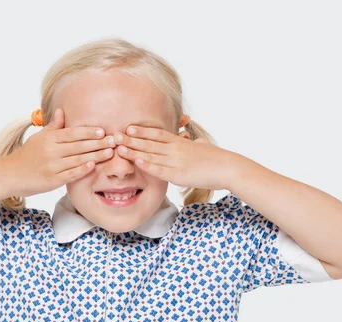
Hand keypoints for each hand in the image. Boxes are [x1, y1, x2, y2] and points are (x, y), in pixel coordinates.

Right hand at [7, 108, 115, 196]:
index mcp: (48, 139)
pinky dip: (83, 169)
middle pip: (79, 146)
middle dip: (98, 143)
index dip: (88, 132)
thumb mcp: (39, 138)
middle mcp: (51, 151)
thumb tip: (62, 111)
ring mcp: (52, 166)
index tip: (102, 130)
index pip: (72, 133)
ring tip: (110, 152)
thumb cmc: (27, 155)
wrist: (12, 174)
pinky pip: (71, 174)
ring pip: (78, 159)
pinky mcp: (53, 180)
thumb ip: (53, 126)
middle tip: (113, 140)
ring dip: (96, 155)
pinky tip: (94, 165)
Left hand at [112, 125, 238, 190]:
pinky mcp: (178, 174)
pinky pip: (160, 169)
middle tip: (114, 136)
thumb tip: (191, 139)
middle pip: (149, 143)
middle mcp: (175, 149)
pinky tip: (137, 162)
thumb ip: (192, 142)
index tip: (127, 128)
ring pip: (151, 154)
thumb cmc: (216, 158)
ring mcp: (176, 161)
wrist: (227, 168)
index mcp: (180, 142)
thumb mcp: (201, 146)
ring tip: (118, 148)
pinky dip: (148, 165)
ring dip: (133, 151)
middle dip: (130, 140)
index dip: (141, 131)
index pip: (156, 134)